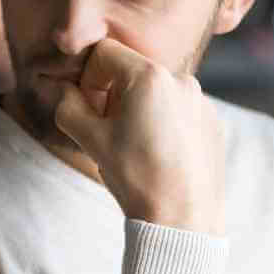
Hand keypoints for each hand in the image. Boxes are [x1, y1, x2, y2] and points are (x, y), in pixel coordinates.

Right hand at [54, 39, 225, 235]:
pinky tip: (160, 156)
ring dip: (138, 109)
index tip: (89, 109)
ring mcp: (202, 101)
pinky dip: (163, 123)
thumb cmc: (136, 178)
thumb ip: (68, 105)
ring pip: (156, 91)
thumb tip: (60, 89)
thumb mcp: (90, 139)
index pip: (104, 53)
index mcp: (150, 76)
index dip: (88, 78)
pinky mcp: (213, 122)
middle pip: (132, 71)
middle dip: (113, 94)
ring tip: (136, 148)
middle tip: (109, 132)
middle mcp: (181, 80)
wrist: (183, 220)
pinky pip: (179, 109)